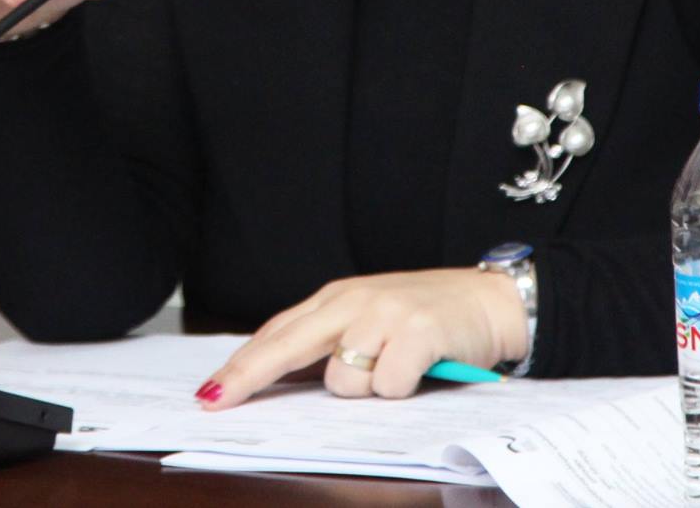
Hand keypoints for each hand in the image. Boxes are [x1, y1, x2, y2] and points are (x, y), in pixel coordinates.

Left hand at [194, 268, 528, 409]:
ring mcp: (385, 313)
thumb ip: (328, 344)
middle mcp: (354, 301)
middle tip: (219, 400)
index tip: (211, 390)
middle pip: (286, 345)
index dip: (242, 364)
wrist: (489, 299)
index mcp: (336, 299)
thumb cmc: (424, 317)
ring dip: (366, 390)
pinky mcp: (419, 330)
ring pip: (343, 378)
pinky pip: (388, 383)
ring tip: (395, 373)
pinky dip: (401, 389)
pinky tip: (417, 373)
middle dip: (249, 377)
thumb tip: (278, 380)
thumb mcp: (369, 320)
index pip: (277, 334)